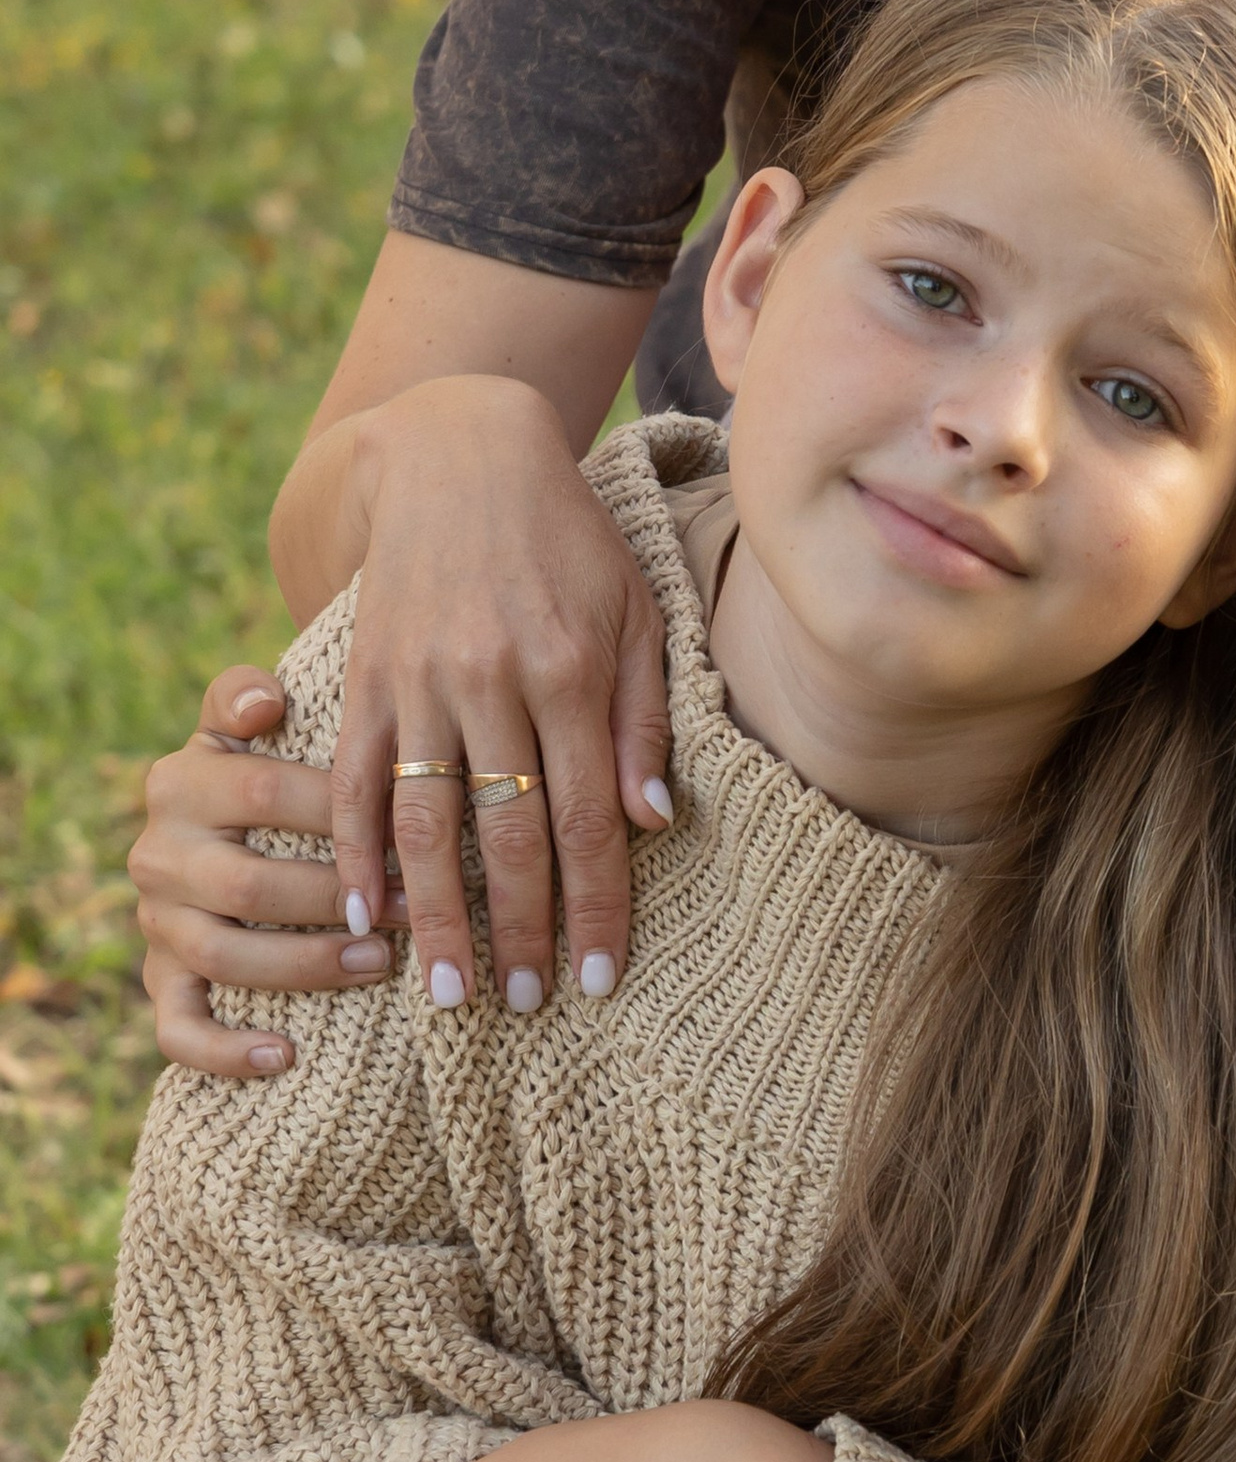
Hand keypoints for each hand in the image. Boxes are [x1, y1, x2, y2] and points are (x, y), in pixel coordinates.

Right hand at [133, 666, 405, 1079]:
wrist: (221, 822)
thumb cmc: (267, 763)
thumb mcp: (251, 718)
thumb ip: (246, 694)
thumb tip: (265, 702)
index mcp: (182, 781)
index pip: (267, 794)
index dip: (346, 814)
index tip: (415, 831)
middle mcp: (157, 853)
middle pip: (248, 885)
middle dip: (340, 900)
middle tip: (420, 910)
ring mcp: (156, 922)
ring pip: (222, 957)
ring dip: (307, 966)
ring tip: (380, 965)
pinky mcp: (161, 980)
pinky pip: (179, 1028)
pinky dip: (227, 1049)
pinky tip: (288, 1056)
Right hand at [330, 375, 673, 1019]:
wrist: (460, 454)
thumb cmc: (570, 542)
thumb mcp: (636, 611)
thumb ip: (646, 718)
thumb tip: (653, 823)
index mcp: (573, 669)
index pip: (587, 816)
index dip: (594, 904)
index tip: (598, 979)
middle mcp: (495, 680)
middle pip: (508, 833)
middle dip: (518, 930)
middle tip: (524, 1007)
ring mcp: (423, 679)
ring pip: (428, 820)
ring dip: (436, 916)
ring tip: (447, 992)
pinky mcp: (367, 674)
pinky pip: (357, 779)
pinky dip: (356, 852)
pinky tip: (362, 915)